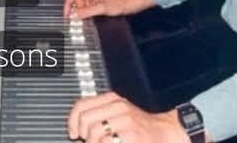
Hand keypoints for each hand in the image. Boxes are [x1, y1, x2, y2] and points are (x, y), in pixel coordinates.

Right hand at [63, 0, 150, 18]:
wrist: (130, 3)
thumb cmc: (119, 3)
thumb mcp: (101, 8)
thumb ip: (86, 12)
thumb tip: (73, 16)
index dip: (68, 5)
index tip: (67, 15)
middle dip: (79, 8)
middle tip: (84, 15)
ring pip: (82, 2)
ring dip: (85, 9)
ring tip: (95, 12)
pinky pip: (87, 3)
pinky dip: (88, 9)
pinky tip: (95, 12)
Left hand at [67, 91, 189, 142]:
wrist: (164, 132)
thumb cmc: (138, 126)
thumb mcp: (117, 112)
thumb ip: (99, 113)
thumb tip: (76, 126)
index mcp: (112, 99)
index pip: (82, 104)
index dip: (72, 120)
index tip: (73, 132)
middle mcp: (118, 106)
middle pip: (85, 119)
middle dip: (83, 135)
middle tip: (88, 141)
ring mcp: (125, 121)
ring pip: (94, 133)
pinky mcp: (131, 135)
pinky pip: (106, 142)